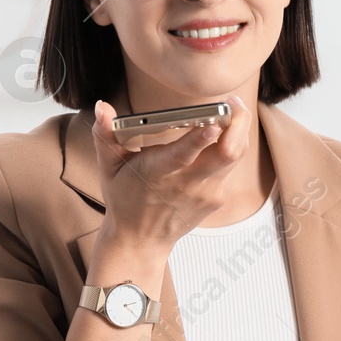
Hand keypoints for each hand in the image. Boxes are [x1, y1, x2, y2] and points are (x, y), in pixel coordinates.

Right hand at [91, 94, 251, 251]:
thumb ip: (105, 135)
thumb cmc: (124, 198)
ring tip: (232, 109)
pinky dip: (229, 146)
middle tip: (232, 101)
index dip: (200, 137)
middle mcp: (187, 183)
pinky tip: (221, 135)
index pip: (183, 155)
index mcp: (158, 172)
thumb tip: (102, 107)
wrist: (140, 239)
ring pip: (235, 156)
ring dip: (238, 130)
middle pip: (227, 153)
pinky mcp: (216, 198)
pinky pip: (230, 166)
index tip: (211, 122)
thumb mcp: (108, 167)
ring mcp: (206, 192)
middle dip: (237, 123)